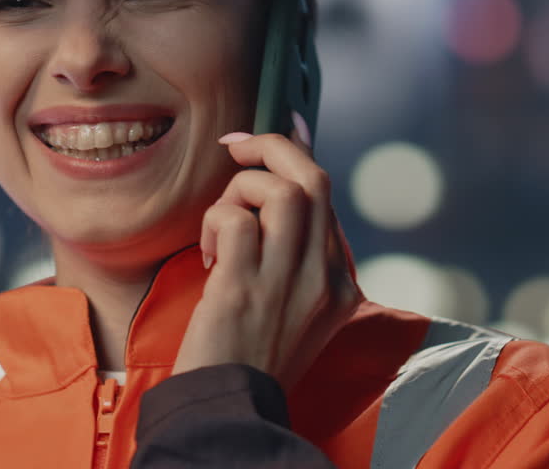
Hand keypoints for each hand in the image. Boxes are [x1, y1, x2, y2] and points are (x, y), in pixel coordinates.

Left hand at [171, 119, 362, 390]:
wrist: (230, 411)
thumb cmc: (249, 358)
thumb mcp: (291, 309)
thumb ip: (291, 256)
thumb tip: (274, 188)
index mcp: (339, 285)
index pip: (325, 198)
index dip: (295, 156)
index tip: (270, 138)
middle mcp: (324, 279)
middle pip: (314, 179)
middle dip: (272, 147)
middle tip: (236, 148)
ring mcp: (289, 283)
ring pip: (284, 190)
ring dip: (242, 188)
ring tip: (222, 222)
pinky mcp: (246, 289)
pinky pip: (237, 221)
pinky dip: (216, 222)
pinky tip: (209, 256)